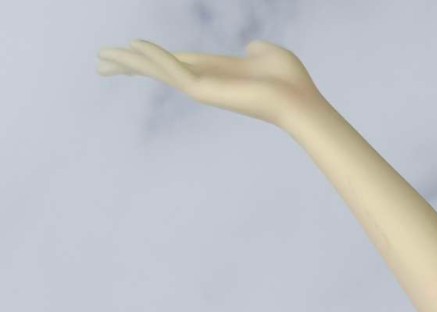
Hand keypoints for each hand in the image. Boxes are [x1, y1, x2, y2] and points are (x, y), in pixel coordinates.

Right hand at [96, 38, 325, 127]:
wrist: (301, 101)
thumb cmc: (292, 82)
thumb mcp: (271, 55)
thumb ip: (257, 50)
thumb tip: (253, 49)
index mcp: (216, 70)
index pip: (174, 62)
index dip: (149, 56)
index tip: (128, 52)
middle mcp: (205, 80)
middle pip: (157, 69)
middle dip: (129, 65)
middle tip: (99, 63)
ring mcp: (203, 88)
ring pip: (157, 72)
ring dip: (130, 62)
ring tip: (102, 58)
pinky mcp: (206, 91)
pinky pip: (174, 71)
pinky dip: (155, 58)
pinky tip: (135, 48)